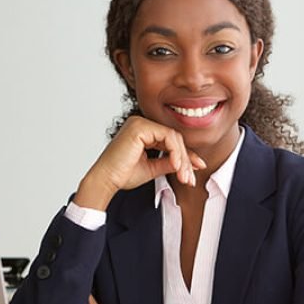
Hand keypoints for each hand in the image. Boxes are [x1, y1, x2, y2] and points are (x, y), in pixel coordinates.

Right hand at [73, 116, 205, 209]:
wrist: (106, 180)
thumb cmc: (122, 175)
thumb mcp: (152, 168)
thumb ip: (169, 162)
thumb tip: (190, 164)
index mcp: (142, 131)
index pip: (170, 140)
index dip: (186, 155)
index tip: (197, 168)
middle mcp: (141, 123)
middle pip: (174, 138)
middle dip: (186, 160)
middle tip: (190, 178)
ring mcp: (140, 123)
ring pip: (173, 137)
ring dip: (182, 158)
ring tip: (184, 176)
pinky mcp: (140, 127)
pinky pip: (167, 136)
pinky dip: (176, 152)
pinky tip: (177, 167)